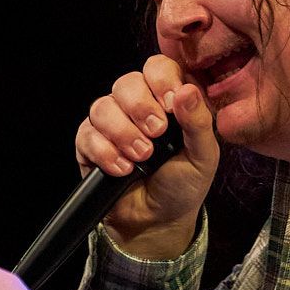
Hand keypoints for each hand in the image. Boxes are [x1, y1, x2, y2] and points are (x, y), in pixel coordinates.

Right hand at [75, 54, 217, 256]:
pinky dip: (104, 152)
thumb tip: (187, 90)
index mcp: (168, 100)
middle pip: (126, 82)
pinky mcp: (90, 144)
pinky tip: (122, 169)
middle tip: (156, 135)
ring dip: (122, 133)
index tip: (170, 105)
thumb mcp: (204, 156)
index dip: (161, 80)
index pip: (158, 67)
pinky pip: (86, 134)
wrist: (157, 222)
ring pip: (102, 106)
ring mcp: (112, 124)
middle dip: (140, 108)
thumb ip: (199, 121)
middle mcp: (138, 106)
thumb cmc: (183, 185)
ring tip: (141, 157)